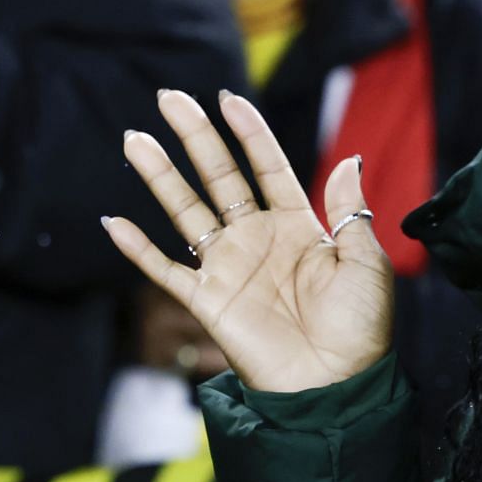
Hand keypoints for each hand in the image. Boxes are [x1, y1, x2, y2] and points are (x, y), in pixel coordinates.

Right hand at [102, 89, 393, 393]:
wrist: (337, 383)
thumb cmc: (360, 327)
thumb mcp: (365, 262)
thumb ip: (348, 211)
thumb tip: (349, 159)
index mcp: (297, 226)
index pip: (267, 167)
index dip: (249, 133)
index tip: (227, 99)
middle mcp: (257, 239)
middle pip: (219, 177)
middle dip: (195, 138)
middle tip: (168, 99)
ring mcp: (229, 267)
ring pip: (186, 211)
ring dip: (160, 177)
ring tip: (135, 139)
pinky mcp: (208, 300)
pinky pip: (165, 270)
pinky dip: (139, 249)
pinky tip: (115, 222)